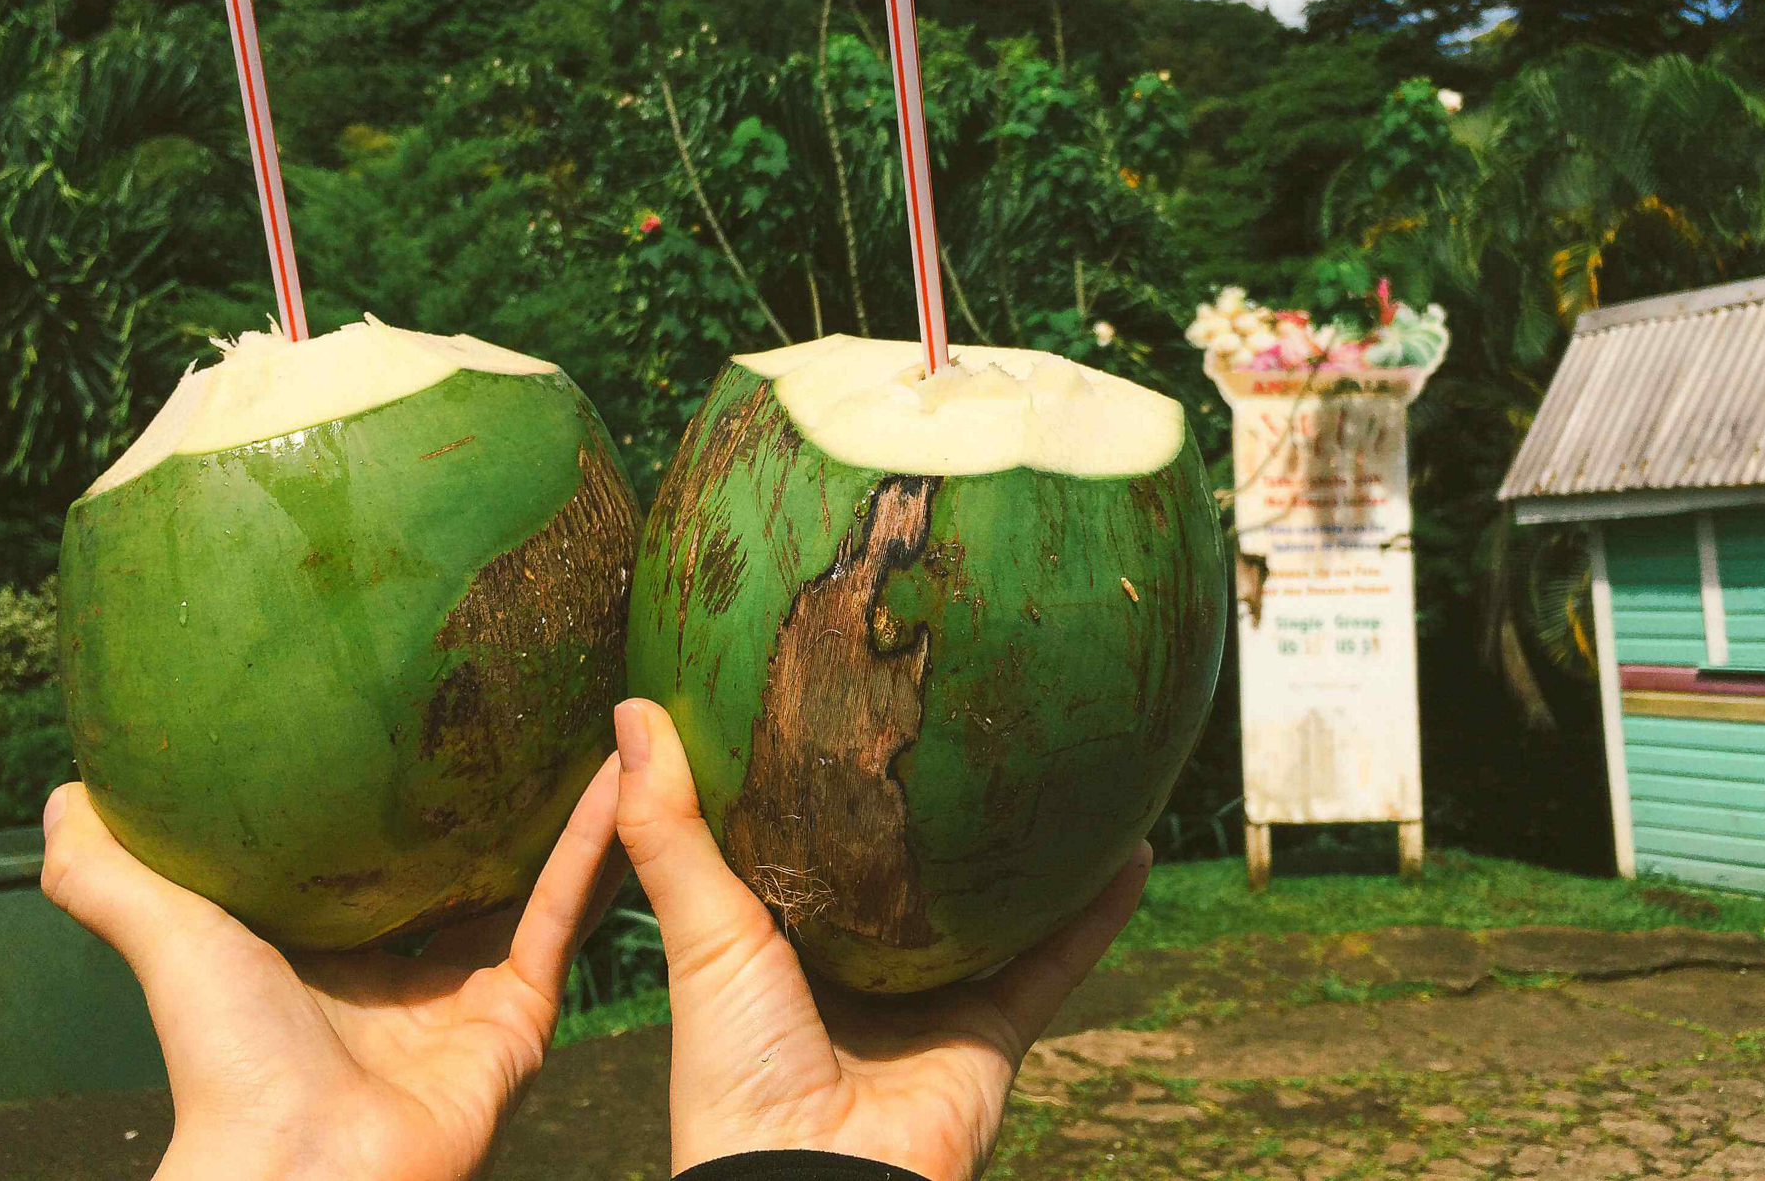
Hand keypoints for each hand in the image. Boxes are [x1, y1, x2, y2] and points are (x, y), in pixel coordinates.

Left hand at [39, 757, 625, 1180]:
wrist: (299, 1170)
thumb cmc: (224, 1060)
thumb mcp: (168, 934)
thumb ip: (112, 874)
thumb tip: (67, 793)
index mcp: (329, 953)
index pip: (382, 853)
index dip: (411, 786)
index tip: (437, 706)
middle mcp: (404, 972)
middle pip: (470, 864)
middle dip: (506, 792)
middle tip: (539, 702)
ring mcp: (469, 996)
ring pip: (534, 881)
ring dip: (570, 806)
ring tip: (603, 721)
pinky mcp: (521, 1016)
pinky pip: (562, 917)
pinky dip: (594, 848)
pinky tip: (622, 778)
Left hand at [612, 698, 1151, 1180]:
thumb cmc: (736, 1068)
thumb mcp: (699, 931)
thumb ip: (667, 827)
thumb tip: (632, 706)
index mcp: (784, 943)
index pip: (807, 841)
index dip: (820, 779)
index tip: (842, 697)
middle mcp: (862, 967)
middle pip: (909, 871)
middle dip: (937, 808)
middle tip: (961, 708)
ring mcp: (933, 1000)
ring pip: (993, 908)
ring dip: (1030, 848)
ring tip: (1059, 760)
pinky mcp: (994, 1032)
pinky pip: (1057, 959)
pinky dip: (1098, 910)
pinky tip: (1132, 847)